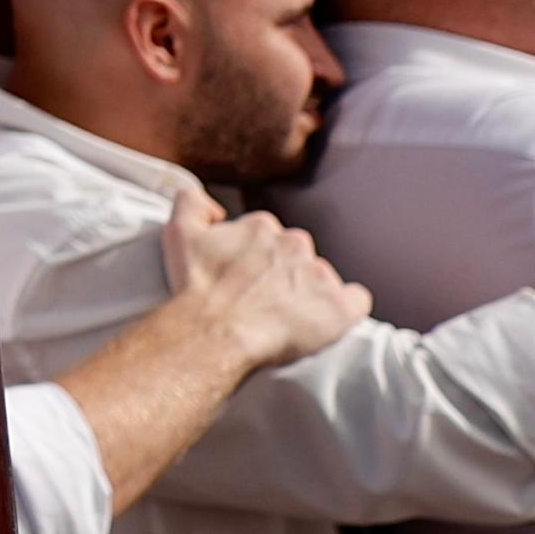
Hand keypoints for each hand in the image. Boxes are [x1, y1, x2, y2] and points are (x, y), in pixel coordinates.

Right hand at [162, 198, 361, 372]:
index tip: (243, 277)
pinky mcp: (340, 308)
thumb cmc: (196, 288)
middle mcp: (295, 244)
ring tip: (283, 317)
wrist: (214, 332)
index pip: (267, 237)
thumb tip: (213, 206)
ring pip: (320, 278)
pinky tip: (324, 320)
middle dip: (281, 273)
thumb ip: (191, 201)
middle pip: (295, 255)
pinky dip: (344, 309)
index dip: (254, 258)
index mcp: (263, 226)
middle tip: (260, 299)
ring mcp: (320, 275)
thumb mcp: (178, 232)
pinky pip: (356, 300)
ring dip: (306, 293)